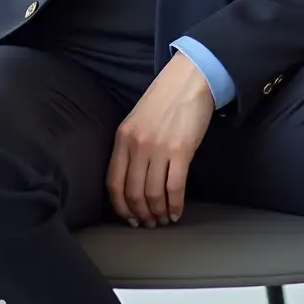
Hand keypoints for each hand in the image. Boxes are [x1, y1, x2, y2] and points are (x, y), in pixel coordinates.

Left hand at [105, 50, 213, 226]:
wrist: (189, 79)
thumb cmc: (164, 100)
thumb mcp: (136, 120)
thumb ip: (130, 146)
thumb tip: (131, 180)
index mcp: (122, 138)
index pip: (113, 184)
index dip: (121, 207)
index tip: (129, 219)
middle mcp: (137, 145)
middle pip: (133, 193)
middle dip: (141, 215)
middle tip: (149, 223)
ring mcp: (159, 148)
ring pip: (153, 194)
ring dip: (158, 213)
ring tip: (163, 219)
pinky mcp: (181, 150)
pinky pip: (175, 188)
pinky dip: (175, 205)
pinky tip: (176, 212)